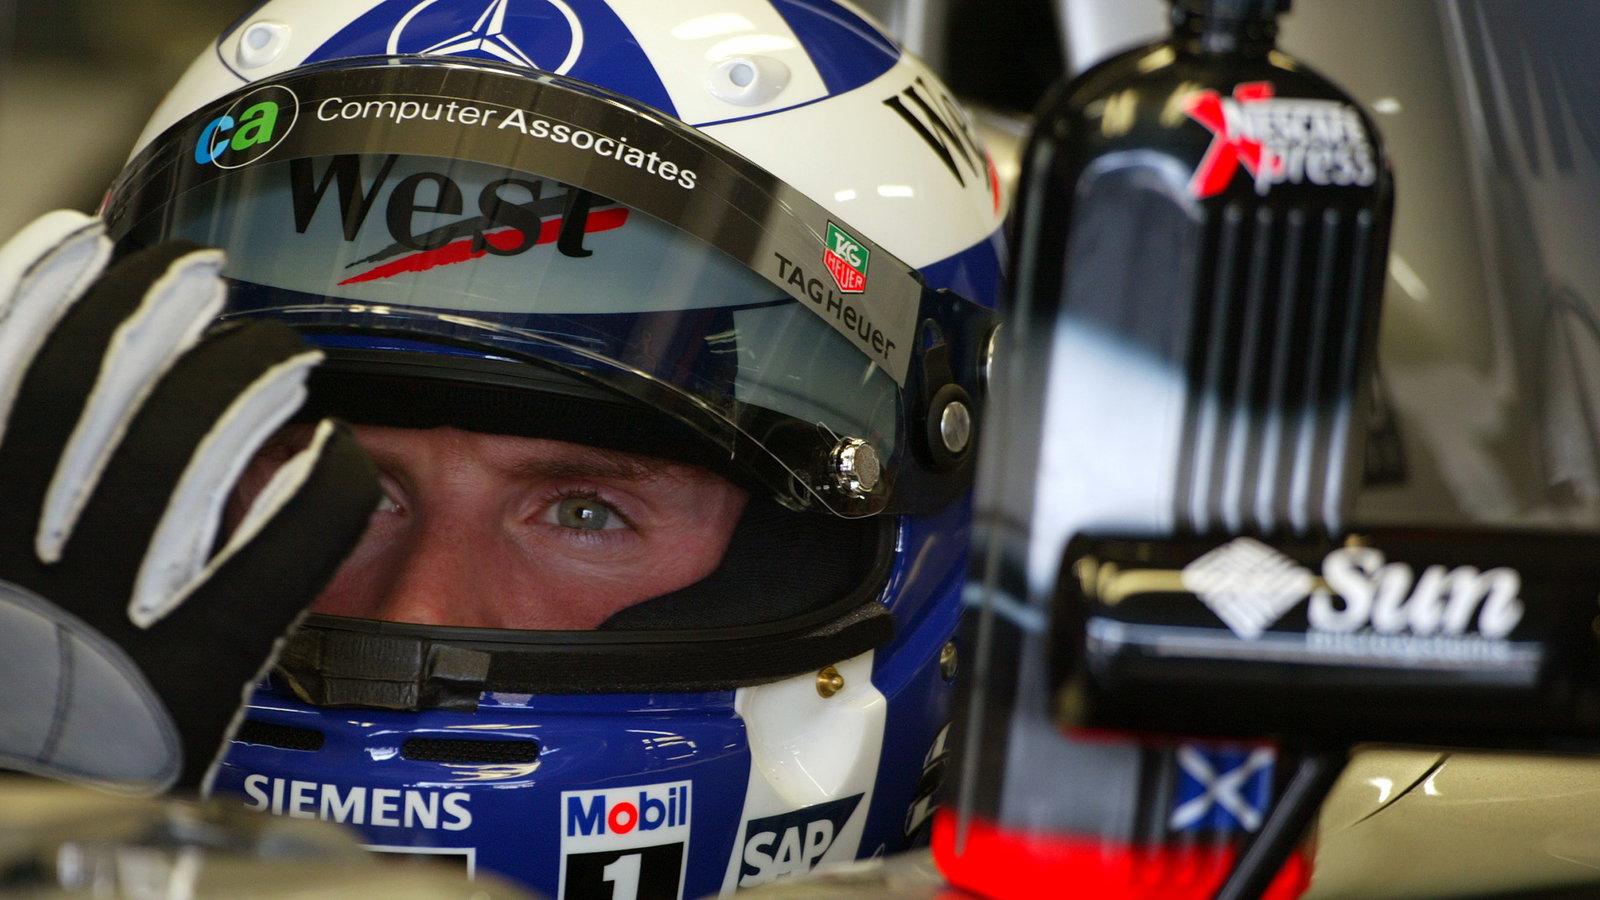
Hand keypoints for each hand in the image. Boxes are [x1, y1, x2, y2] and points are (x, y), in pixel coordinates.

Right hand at [0, 211, 378, 792]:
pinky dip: (321, 489)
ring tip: (273, 353)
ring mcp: (114, 603)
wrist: (18, 805)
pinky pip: (286, 549)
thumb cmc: (7, 682)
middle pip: (97, 387)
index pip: (0, 365)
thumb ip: (9, 454)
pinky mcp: (200, 662)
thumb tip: (16, 364)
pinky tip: (336, 453)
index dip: (39, 288)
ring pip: (191, 448)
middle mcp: (25, 545)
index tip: (82, 242)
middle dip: (152, 311)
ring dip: (242, 381)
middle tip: (197, 275)